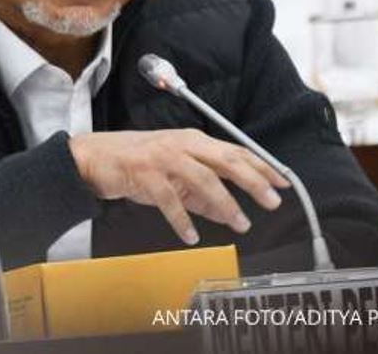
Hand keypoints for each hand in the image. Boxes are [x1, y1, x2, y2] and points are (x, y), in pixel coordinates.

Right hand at [68, 129, 289, 245]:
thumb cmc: (135, 163)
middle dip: (253, 181)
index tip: (283, 182)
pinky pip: (169, 199)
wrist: (95, 157)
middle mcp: (182, 144)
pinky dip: (182, 219)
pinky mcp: (145, 173)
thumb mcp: (174, 176)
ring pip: (203, 178)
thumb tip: (227, 213)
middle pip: (226, 160)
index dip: (261, 166)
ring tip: (239, 223)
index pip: (235, 151)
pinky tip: (191, 235)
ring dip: (224, 203)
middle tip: (272, 201)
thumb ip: (200, 194)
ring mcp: (163, 156)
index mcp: (193, 140)